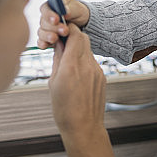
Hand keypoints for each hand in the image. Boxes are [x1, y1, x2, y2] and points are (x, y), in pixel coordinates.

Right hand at [36, 0, 90, 48]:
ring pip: (42, 33)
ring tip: (57, 38)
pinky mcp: (47, 39)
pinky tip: (46, 45)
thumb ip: (71, 9)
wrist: (83, 25)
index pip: (45, 9)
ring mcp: (46, 29)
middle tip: (64, 30)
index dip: (49, 14)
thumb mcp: (77, 8)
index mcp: (51, 7)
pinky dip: (43, 43)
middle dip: (54, 27)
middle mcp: (46, 18)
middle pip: (44, 22)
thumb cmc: (78, 13)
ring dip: (49, 36)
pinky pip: (41, 42)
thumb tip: (65, 12)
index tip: (56, 19)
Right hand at [49, 24, 114, 156]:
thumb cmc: (64, 110)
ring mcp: (97, 71)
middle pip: (83, 38)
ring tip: (68, 63)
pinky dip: (84, 61)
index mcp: (72, 66)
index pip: (74, 34)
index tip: (60, 30)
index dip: (67, 28)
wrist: (84, 128)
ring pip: (88, 49)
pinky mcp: (102, 77)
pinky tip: (77, 75)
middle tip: (63, 43)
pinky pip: (92, 62)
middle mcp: (87, 65)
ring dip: (78, 49)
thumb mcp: (53, 83)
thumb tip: (59, 44)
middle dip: (73, 36)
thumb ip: (58, 60)